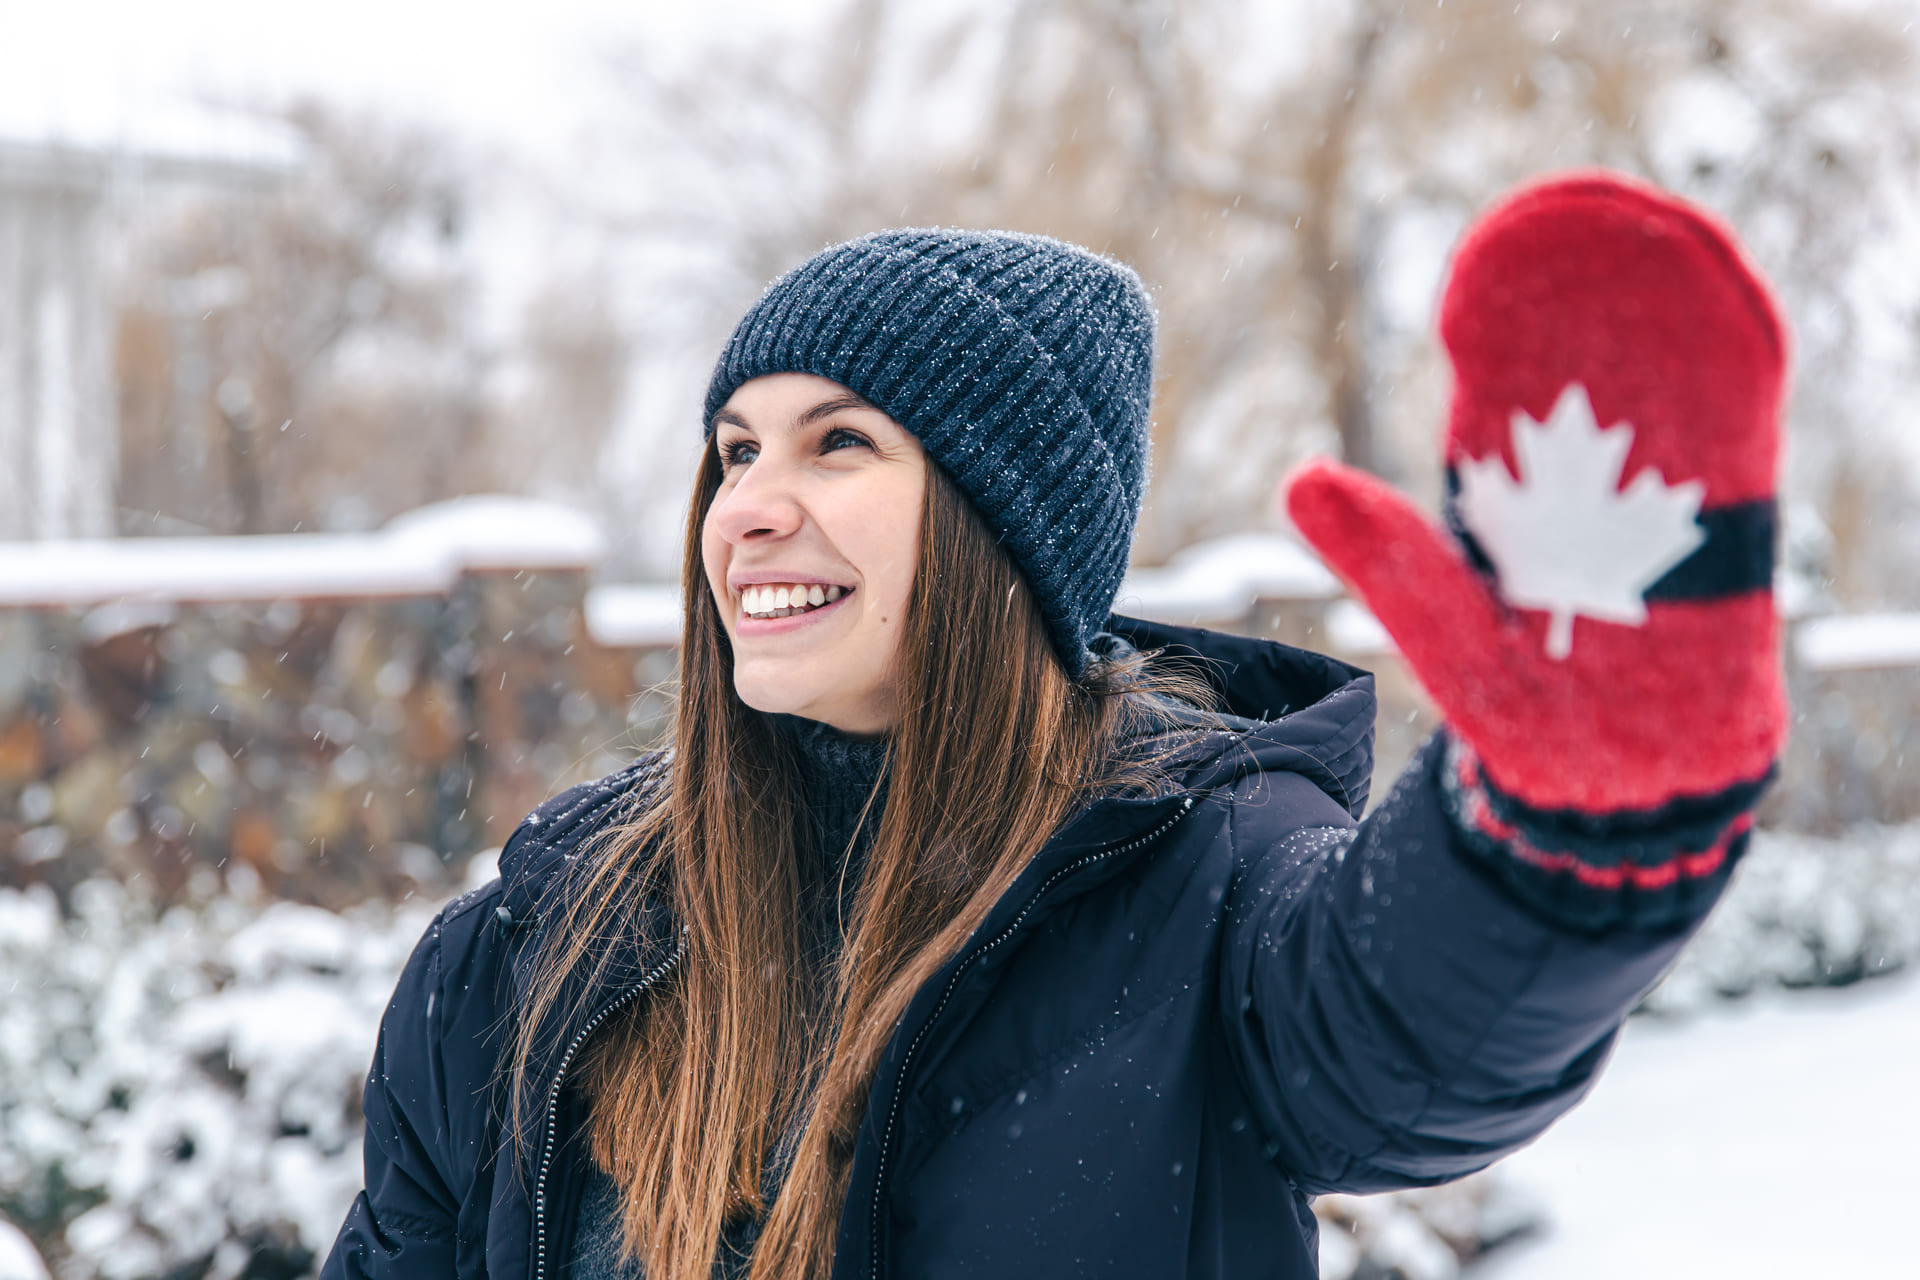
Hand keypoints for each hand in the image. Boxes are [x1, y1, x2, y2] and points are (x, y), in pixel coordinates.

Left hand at [1284, 172, 1785, 816]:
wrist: (1621, 780)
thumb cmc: (1525, 707)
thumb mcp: (1445, 630)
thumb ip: (1388, 556)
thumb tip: (1300, 477)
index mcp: (1516, 494)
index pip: (1510, 380)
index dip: (1505, 311)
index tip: (1491, 251)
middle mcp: (1590, 481)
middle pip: (1596, 361)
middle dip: (1592, 284)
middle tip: (1576, 214)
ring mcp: (1664, 497)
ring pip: (1669, 383)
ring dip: (1668, 306)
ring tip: (1654, 234)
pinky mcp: (1729, 523)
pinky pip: (1735, 435)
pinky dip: (1731, 368)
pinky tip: (1727, 305)